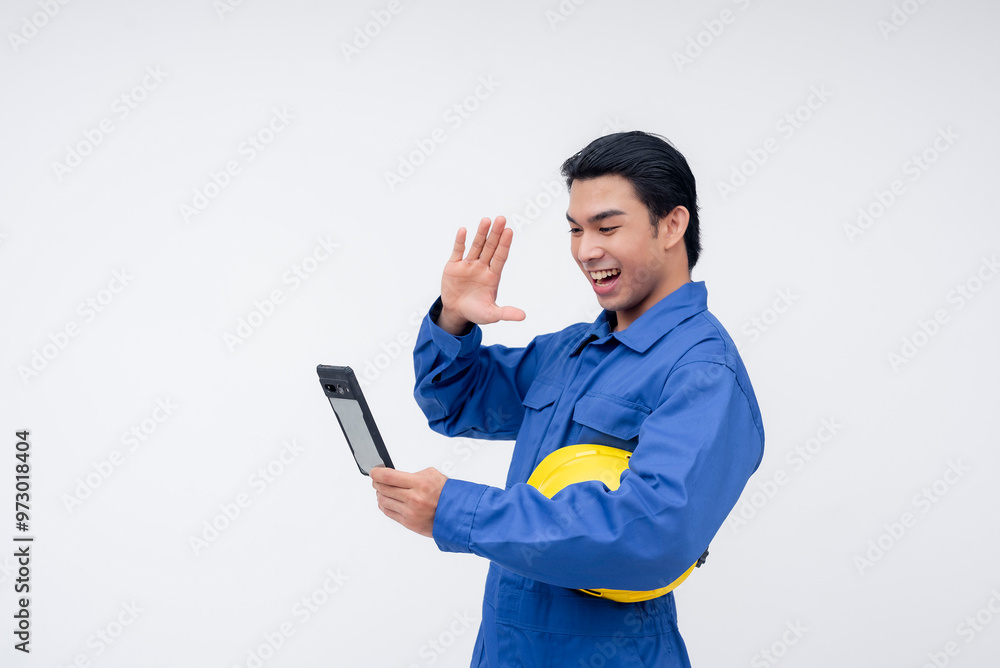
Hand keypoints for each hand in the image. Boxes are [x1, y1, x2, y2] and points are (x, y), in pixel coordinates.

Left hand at [370, 466, 447, 537]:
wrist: (456, 514)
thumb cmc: (446, 494)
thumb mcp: (432, 475)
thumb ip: (413, 474)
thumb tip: (397, 474)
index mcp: (419, 483)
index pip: (388, 476)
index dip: (377, 473)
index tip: (374, 472)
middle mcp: (413, 498)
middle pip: (383, 488)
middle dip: (377, 482)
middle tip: (376, 480)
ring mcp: (410, 512)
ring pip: (383, 501)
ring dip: (379, 494)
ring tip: (381, 490)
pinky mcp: (408, 523)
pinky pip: (388, 513)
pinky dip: (383, 505)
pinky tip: (385, 501)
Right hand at [438, 216, 525, 333]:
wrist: (456, 312)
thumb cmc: (476, 312)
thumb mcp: (491, 314)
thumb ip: (506, 313)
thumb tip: (523, 316)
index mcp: (493, 276)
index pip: (500, 257)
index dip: (505, 245)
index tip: (509, 231)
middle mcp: (482, 267)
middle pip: (490, 247)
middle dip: (495, 234)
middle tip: (501, 219)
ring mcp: (468, 265)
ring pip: (476, 246)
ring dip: (481, 233)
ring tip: (486, 220)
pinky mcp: (454, 266)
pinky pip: (457, 251)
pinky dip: (460, 241)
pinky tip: (463, 231)